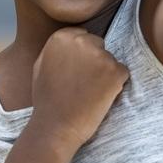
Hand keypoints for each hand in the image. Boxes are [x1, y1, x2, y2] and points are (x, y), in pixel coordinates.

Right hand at [29, 28, 128, 155]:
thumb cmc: (47, 99)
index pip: (83, 36)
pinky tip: (99, 98)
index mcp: (61, 37)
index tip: (75, 72)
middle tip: (83, 84)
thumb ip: (56, 48)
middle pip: (99, 45)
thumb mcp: (40, 65)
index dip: (81, 56)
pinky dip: (115, 86)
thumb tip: (72, 39)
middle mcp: (81, 40)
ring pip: (110, 60)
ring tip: (89, 93)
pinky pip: (122, 73)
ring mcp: (100, 55)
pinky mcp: (115, 71)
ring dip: (105, 75)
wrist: (56, 126)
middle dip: (94, 61)